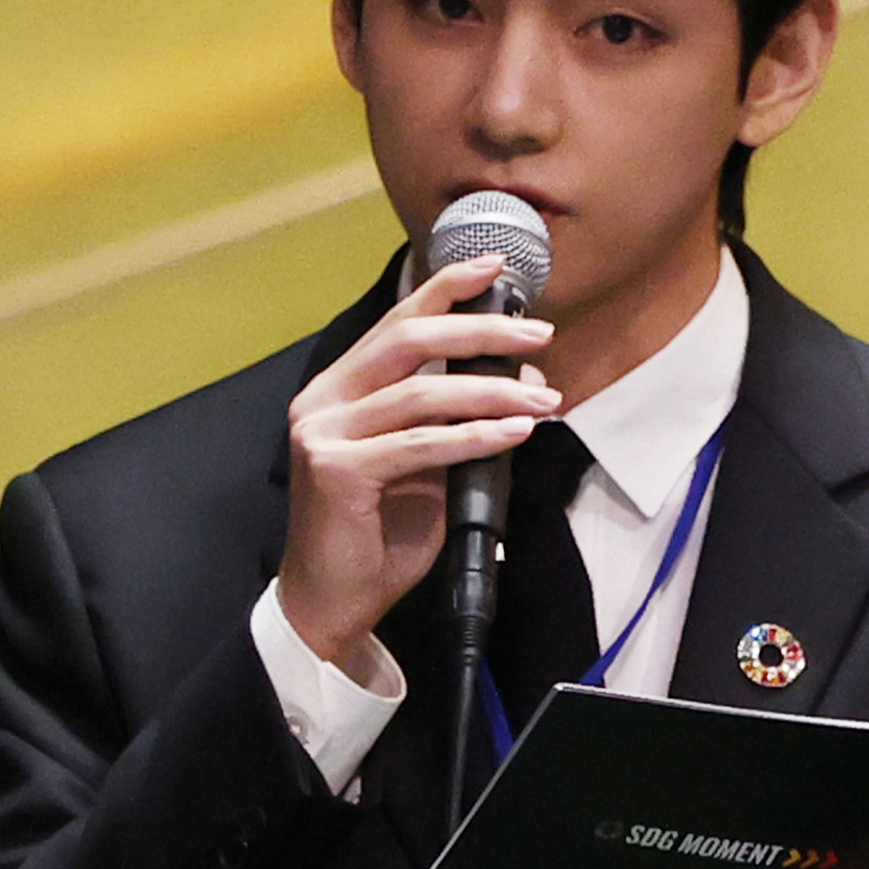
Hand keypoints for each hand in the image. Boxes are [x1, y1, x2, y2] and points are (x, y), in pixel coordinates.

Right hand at [275, 255, 557, 677]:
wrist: (334, 601)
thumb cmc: (381, 535)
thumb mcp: (431, 467)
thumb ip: (462, 423)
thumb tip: (528, 381)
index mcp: (342, 389)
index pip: (397, 323)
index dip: (445, 288)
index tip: (495, 266)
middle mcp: (325, 400)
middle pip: (408, 340)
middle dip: (480, 329)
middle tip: (539, 331)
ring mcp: (324, 433)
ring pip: (420, 392)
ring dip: (492, 391)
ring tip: (545, 400)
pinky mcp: (336, 470)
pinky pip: (419, 444)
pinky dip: (473, 437)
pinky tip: (514, 432)